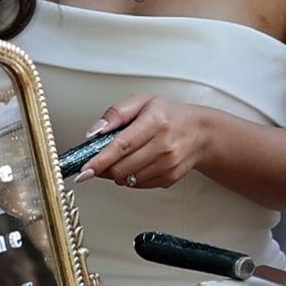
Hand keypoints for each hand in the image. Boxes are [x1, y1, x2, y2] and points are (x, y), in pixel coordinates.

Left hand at [73, 94, 212, 190]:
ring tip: (123, 158)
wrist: (200, 132)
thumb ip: (115, 114)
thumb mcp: (142, 101)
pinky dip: (131, 177)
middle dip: (104, 168)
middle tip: (99, 160)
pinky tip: (136, 163)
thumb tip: (94, 132)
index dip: (100, 160)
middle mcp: (163, 145)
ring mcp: (168, 164)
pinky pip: (139, 185)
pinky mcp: (170, 178)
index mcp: (154, 122)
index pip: (121, 145)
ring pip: (129, 179)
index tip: (84, 170)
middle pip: (122, 167)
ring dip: (117, 173)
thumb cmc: (169, 114)